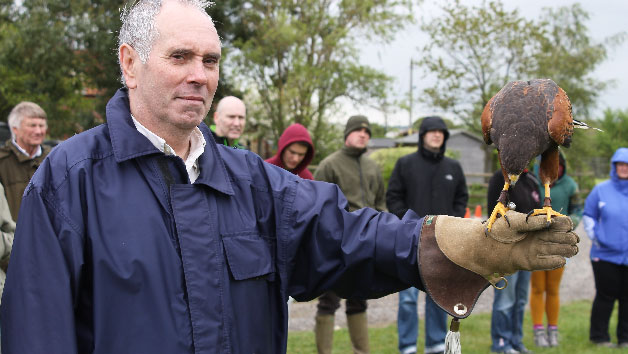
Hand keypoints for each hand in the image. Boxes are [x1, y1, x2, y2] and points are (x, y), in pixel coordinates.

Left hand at [433, 211, 578, 284]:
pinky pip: (544, 263)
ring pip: (556, 250)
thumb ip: (532, 222)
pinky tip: (561, 261)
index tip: (566, 224)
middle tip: (572, 239)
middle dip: (568, 237)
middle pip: (560, 237)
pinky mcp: (529, 262)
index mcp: (537, 225)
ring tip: (572, 250)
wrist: (481, 245)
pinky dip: (553, 262)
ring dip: (565, 250)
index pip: (557, 223)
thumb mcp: (515, 222)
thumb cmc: (496, 229)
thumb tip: (551, 221)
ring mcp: (535, 250)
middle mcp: (538, 237)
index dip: (564, 224)